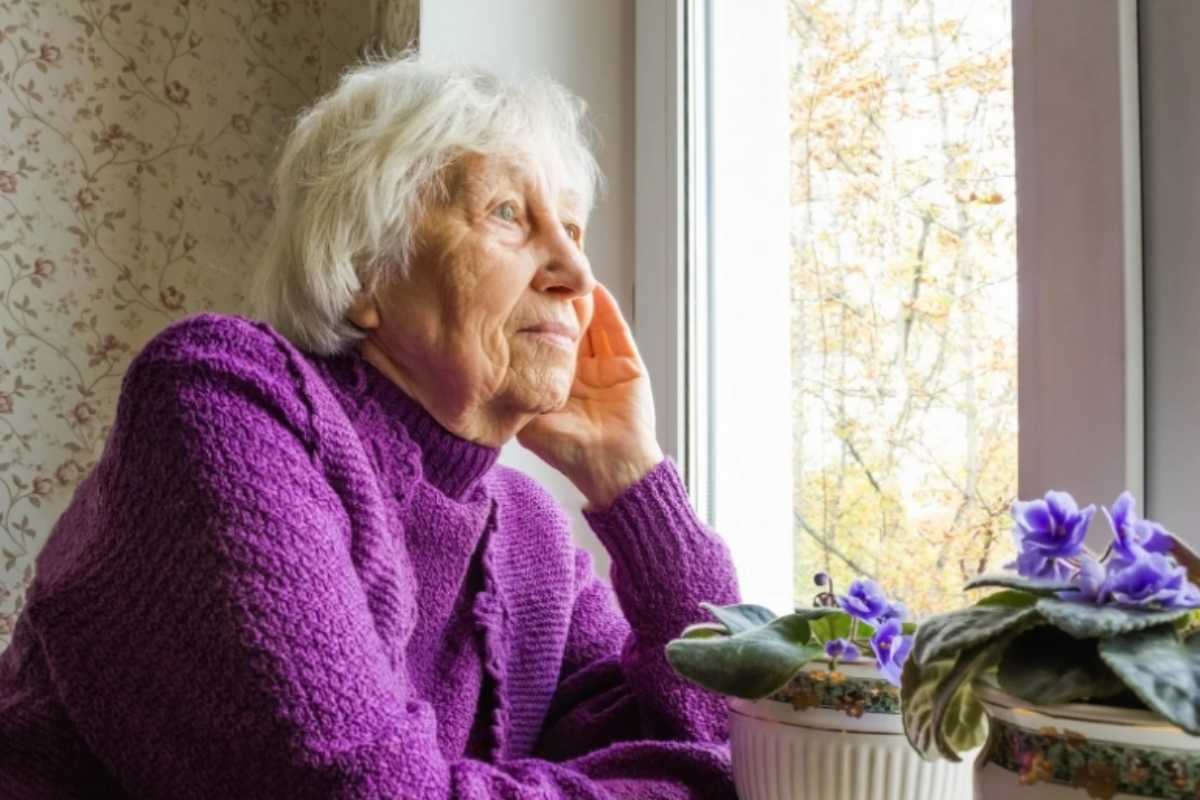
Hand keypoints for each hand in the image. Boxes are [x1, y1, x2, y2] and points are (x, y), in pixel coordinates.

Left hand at [517, 284, 663, 509]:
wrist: (612, 468)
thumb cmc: (568, 452)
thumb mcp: (530, 421)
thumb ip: (515, 396)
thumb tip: (488, 370)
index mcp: (554, 383)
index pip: (541, 343)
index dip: (531, 321)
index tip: (518, 297)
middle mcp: (578, 372)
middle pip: (566, 328)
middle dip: (555, 303)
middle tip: (541, 275)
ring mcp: (604, 366)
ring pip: (591, 324)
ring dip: (579, 300)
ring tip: (566, 275)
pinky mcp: (628, 365)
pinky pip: (617, 331)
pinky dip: (607, 309)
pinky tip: (595, 289)